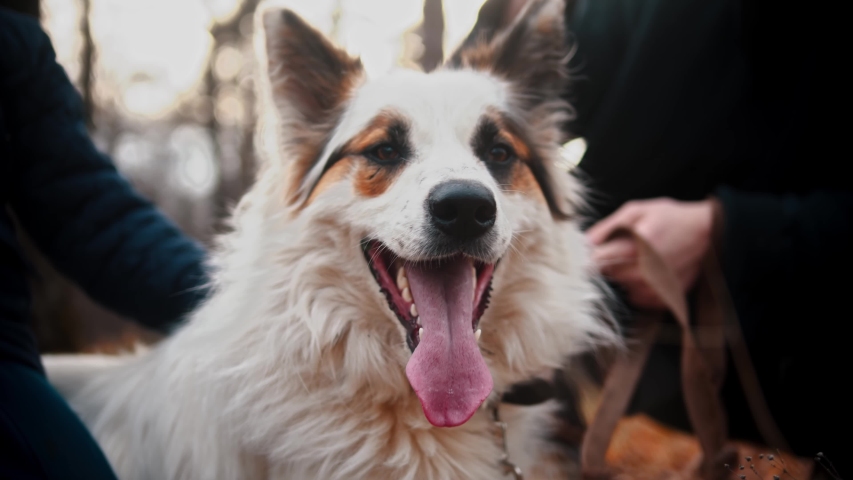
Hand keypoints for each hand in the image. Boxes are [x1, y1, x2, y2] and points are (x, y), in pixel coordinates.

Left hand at [586, 198, 716, 309]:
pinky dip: (639, 286)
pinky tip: (651, 271)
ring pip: (622, 286)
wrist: (708, 234)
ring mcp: (654, 289)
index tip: (589, 253)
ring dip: (625, 275)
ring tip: (642, 258)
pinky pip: (637, 297)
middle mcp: (643, 274)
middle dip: (610, 263)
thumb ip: (607, 227)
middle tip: (626, 248)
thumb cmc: (671, 218)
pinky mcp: (662, 299)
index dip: (588, 257)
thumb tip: (584, 242)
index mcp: (634, 249)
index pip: (595, 263)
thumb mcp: (637, 211)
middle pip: (608, 275)